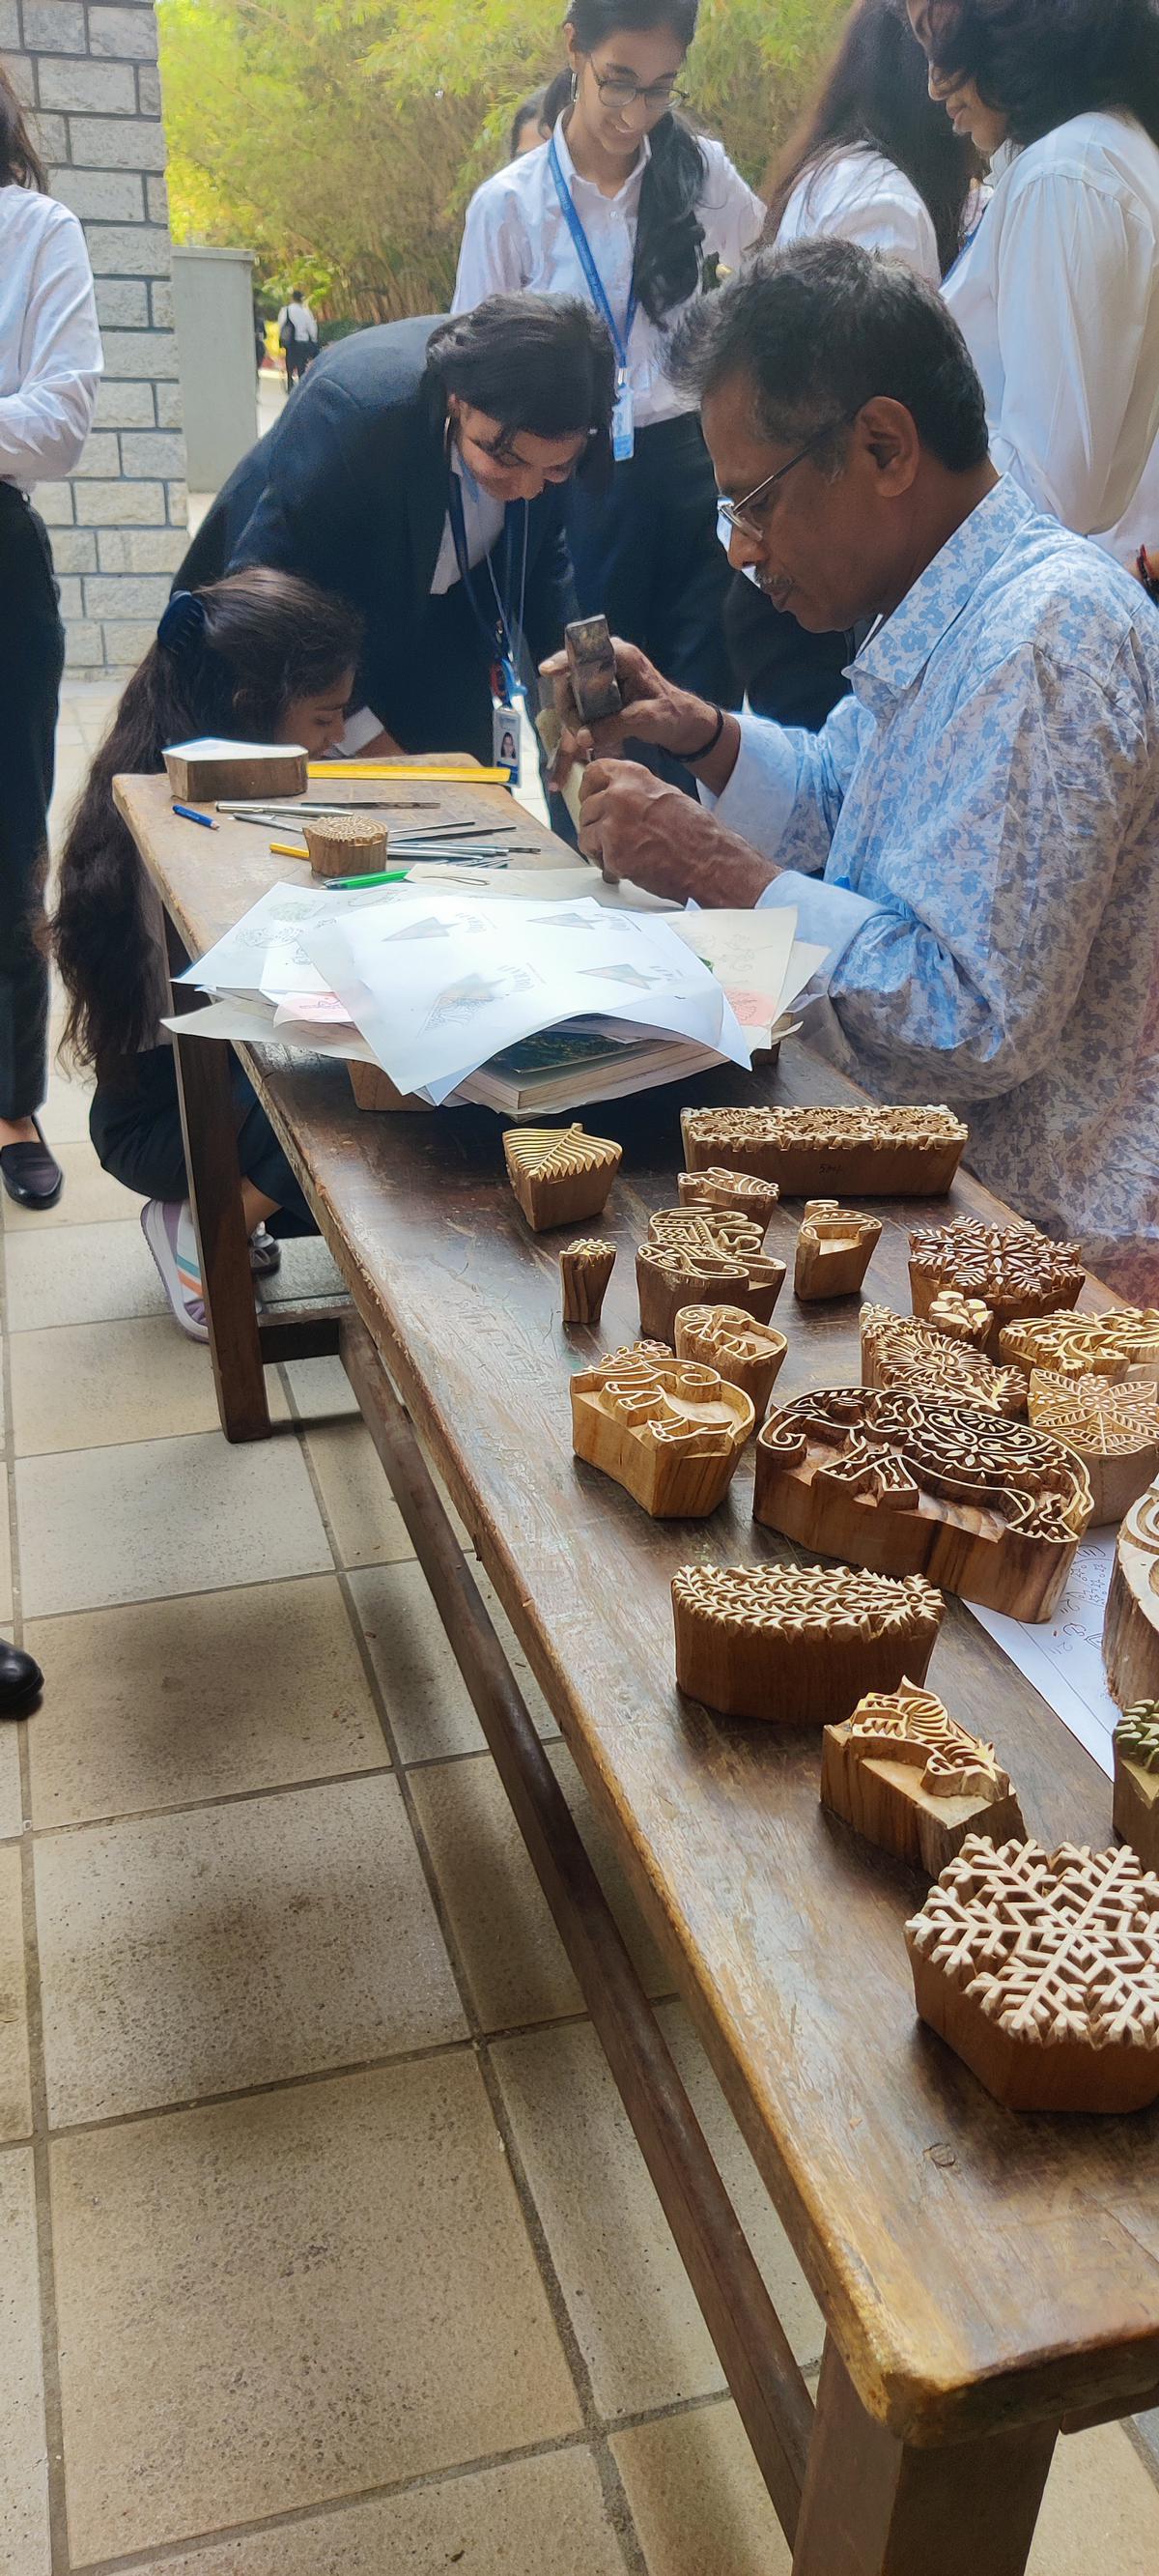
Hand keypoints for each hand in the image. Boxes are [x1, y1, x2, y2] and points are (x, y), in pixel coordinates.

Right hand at [539, 637, 723, 776]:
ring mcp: (598, 683)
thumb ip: (616, 725)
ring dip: (569, 728)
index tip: (547, 670)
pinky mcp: (595, 702)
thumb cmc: (671, 713)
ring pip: (569, 702)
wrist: (681, 724)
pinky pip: (577, 718)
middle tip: (578, 737)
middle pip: (570, 682)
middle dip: (568, 711)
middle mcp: (604, 664)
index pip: (586, 652)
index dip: (563, 660)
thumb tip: (581, 738)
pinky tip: (560, 775)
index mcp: (621, 656)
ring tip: (573, 755)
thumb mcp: (647, 718)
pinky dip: (570, 741)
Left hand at [578, 760, 777, 908]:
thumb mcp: (665, 796)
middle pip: (586, 808)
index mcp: (633, 777)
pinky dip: (609, 866)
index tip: (588, 797)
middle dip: (594, 824)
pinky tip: (628, 867)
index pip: (594, 773)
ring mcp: (614, 826)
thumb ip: (635, 793)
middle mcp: (619, 796)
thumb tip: (613, 797)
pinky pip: (598, 859)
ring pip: (585, 835)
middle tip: (607, 836)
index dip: (589, 789)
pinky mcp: (613, 855)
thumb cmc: (696, 833)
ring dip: (598, 847)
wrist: (709, 863)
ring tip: (619, 853)